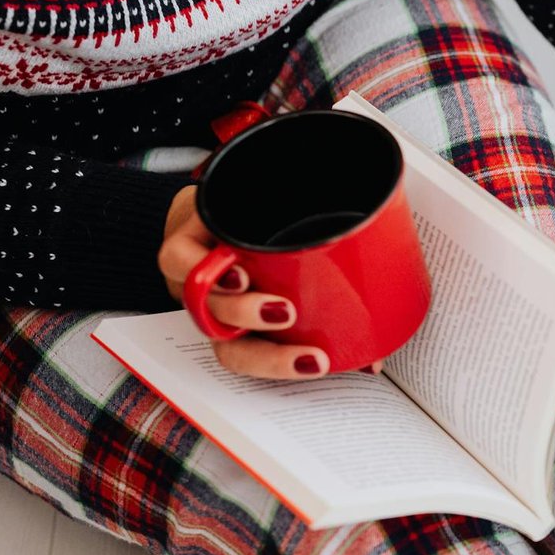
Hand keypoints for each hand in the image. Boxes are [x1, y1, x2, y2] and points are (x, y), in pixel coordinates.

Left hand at [158, 185, 335, 379]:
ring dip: (241, 310)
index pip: (248, 356)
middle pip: (226, 343)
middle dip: (263, 349)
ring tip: (278, 303)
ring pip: (206, 306)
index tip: (320, 362)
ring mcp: (194, 275)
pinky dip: (202, 268)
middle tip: (305, 336)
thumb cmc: (265, 236)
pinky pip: (179, 261)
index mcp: (237, 321)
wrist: (222, 189)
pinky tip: (234, 265)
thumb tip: (374, 357)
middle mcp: (212, 304)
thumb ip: (332, 313)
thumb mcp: (299, 276)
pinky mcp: (180, 240)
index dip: (278, 366)